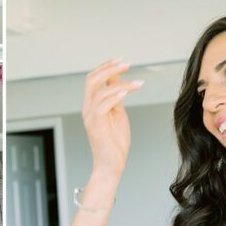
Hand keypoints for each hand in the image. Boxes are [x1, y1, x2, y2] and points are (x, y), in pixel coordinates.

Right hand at [82, 60, 143, 177]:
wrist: (111, 165)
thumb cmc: (115, 142)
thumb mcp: (118, 113)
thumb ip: (117, 96)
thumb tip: (119, 79)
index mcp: (92, 104)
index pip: (93, 79)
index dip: (106, 66)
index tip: (122, 60)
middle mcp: (87, 108)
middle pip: (91, 79)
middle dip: (109, 68)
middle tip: (127, 64)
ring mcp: (90, 116)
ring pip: (98, 90)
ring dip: (120, 83)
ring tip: (137, 82)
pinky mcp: (95, 125)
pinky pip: (102, 105)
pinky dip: (115, 96)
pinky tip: (128, 92)